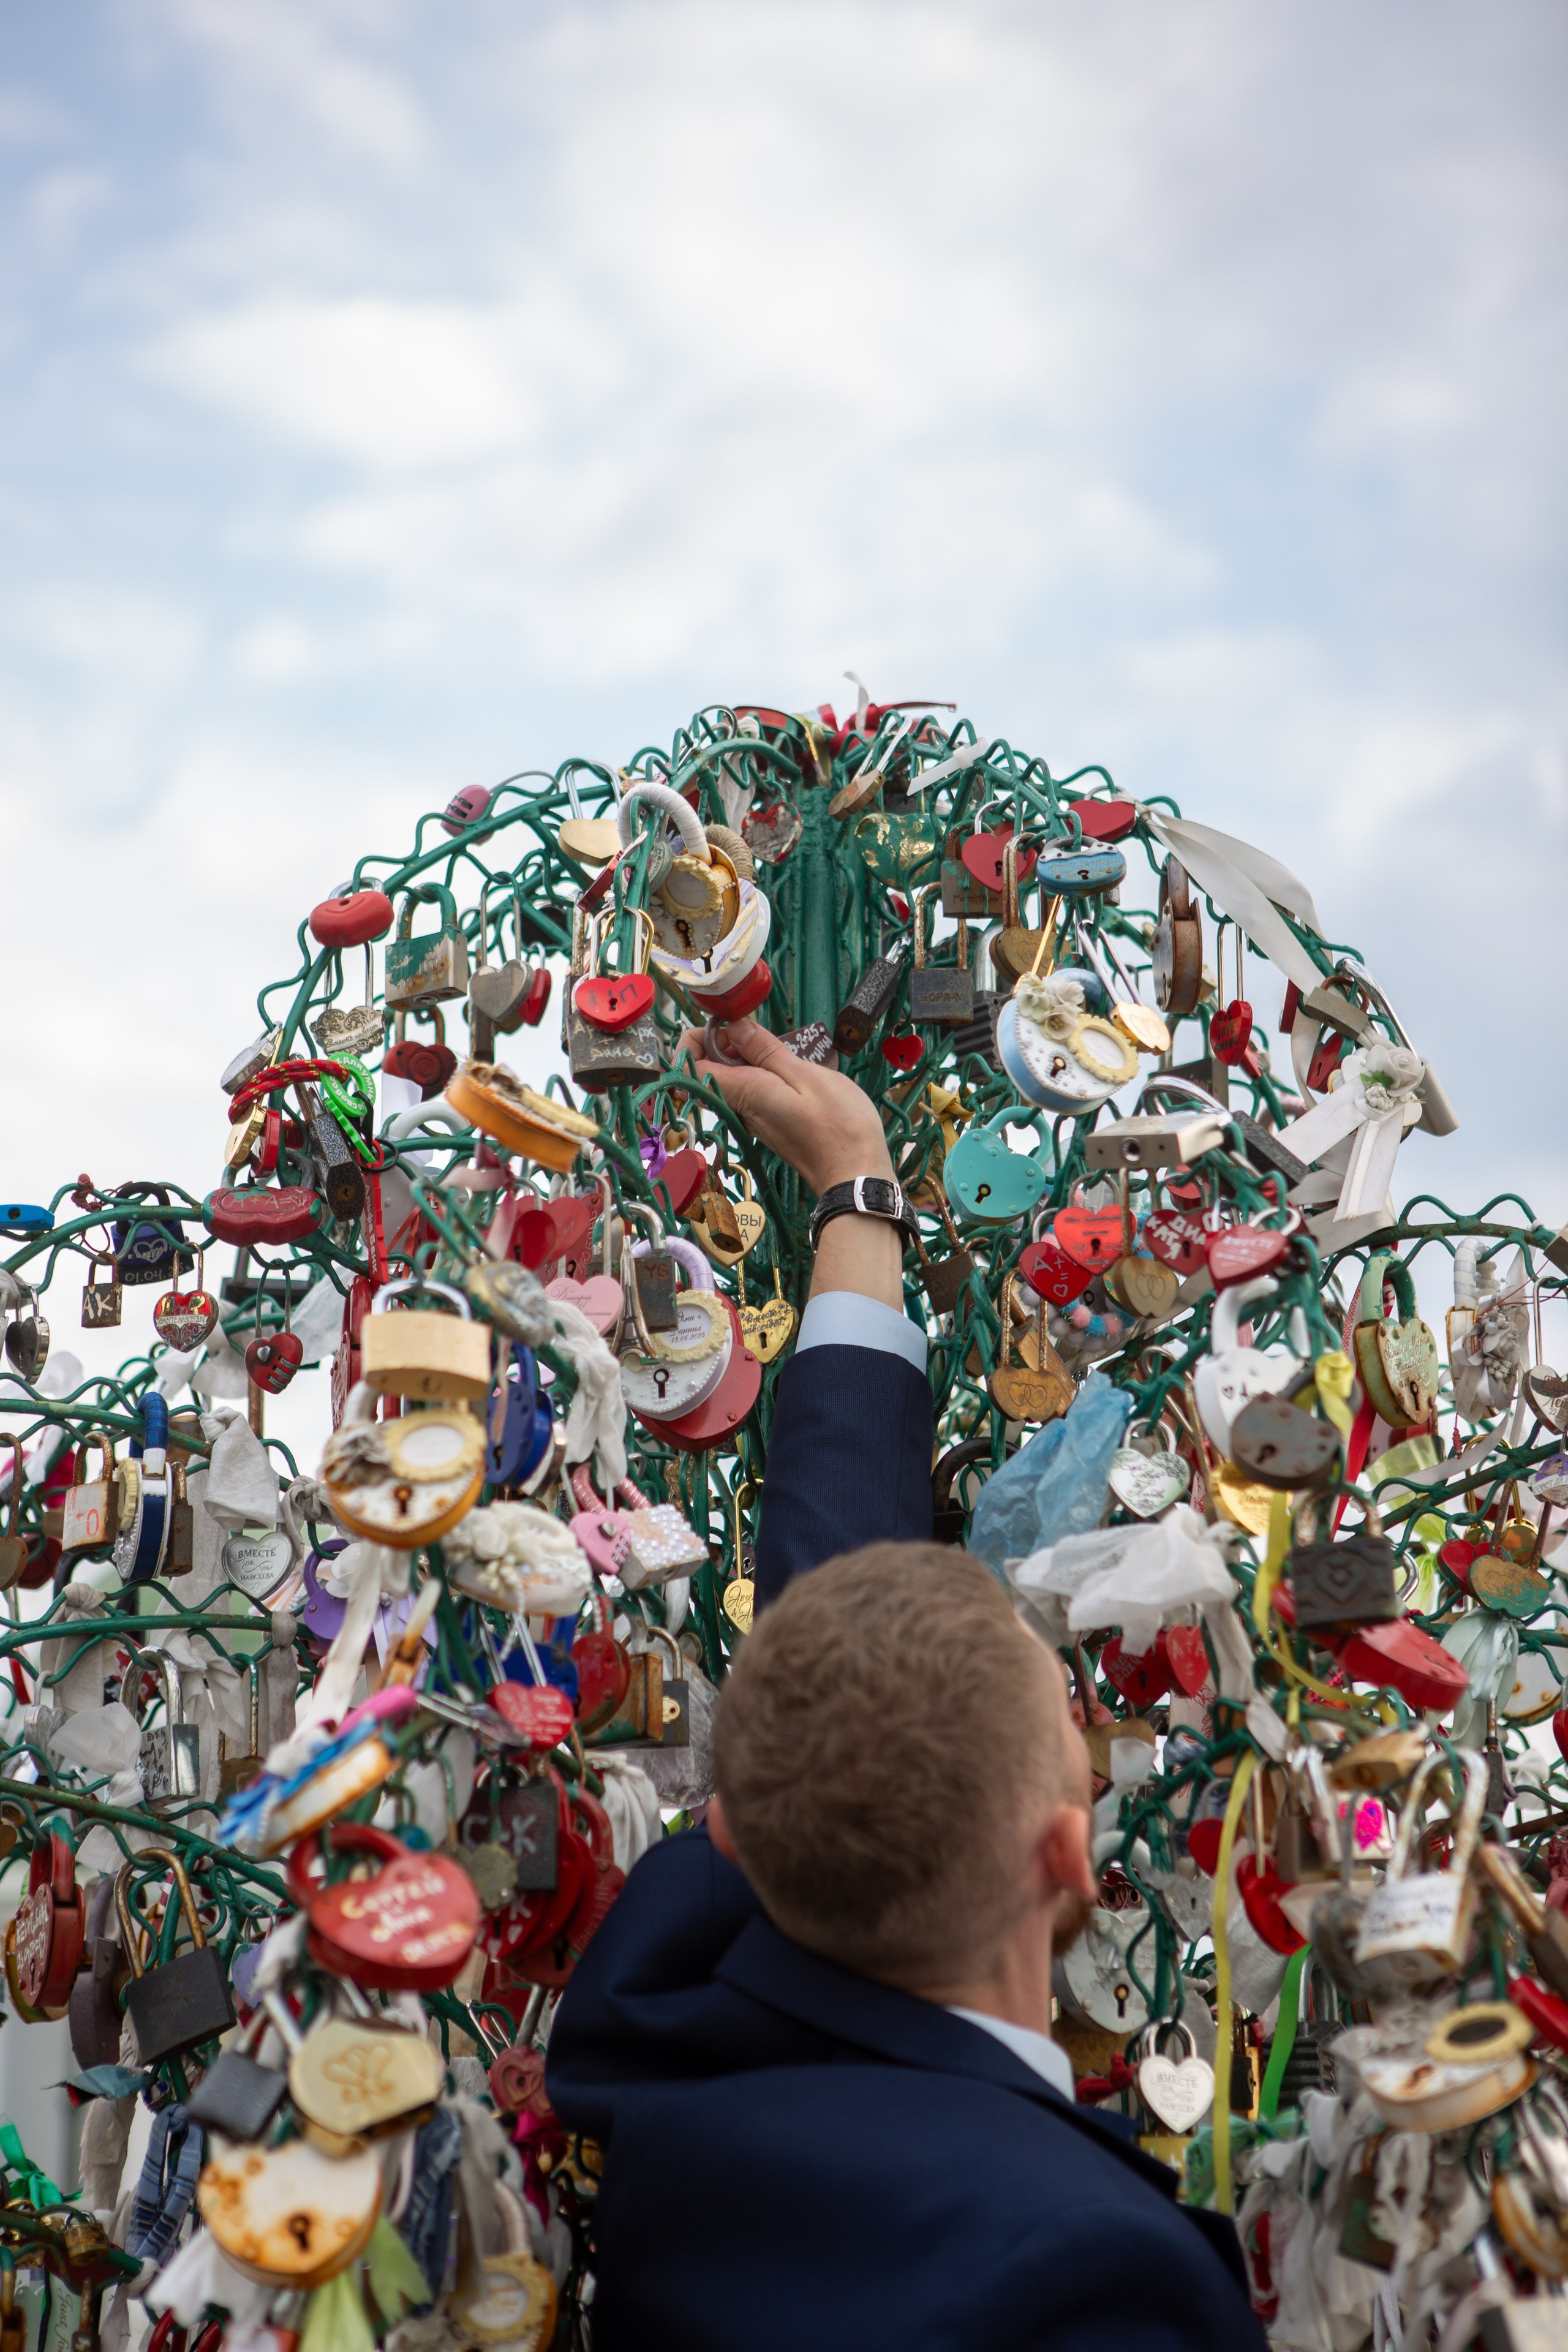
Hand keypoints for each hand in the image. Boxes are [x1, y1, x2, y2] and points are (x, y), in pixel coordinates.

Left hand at [683, 1020, 892, 1198]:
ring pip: (731, 1081)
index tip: (725, 1025)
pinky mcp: (767, 1124)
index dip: (696, 1040)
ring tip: (781, 1051)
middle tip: (761, 1034)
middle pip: (708, 1071)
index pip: (689, 1069)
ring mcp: (753, 1119)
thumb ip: (766, 1051)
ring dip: (747, 1058)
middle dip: (726, 1044)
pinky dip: (761, 1074)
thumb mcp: (805, 1075)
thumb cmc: (839, 1126)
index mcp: (744, 1092)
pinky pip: (750, 1092)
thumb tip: (732, 1028)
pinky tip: (789, 1071)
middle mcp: (740, 1109)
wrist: (855, 1173)